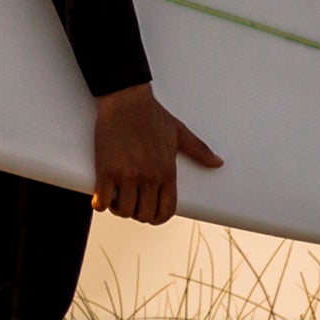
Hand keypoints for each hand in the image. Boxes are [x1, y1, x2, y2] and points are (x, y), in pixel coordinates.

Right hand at [91, 83, 218, 225]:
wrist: (127, 101)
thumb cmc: (152, 115)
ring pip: (124, 210)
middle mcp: (149, 176)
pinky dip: (101, 204)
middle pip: (144, 214)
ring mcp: (128, 174)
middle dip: (136, 213)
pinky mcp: (107, 169)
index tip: (149, 214)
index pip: (167, 210)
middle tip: (129, 203)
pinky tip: (100, 197)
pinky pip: (103, 200)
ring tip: (115, 199)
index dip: (157, 218)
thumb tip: (218, 162)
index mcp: (167, 171)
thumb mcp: (179, 133)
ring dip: (118, 209)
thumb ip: (199, 150)